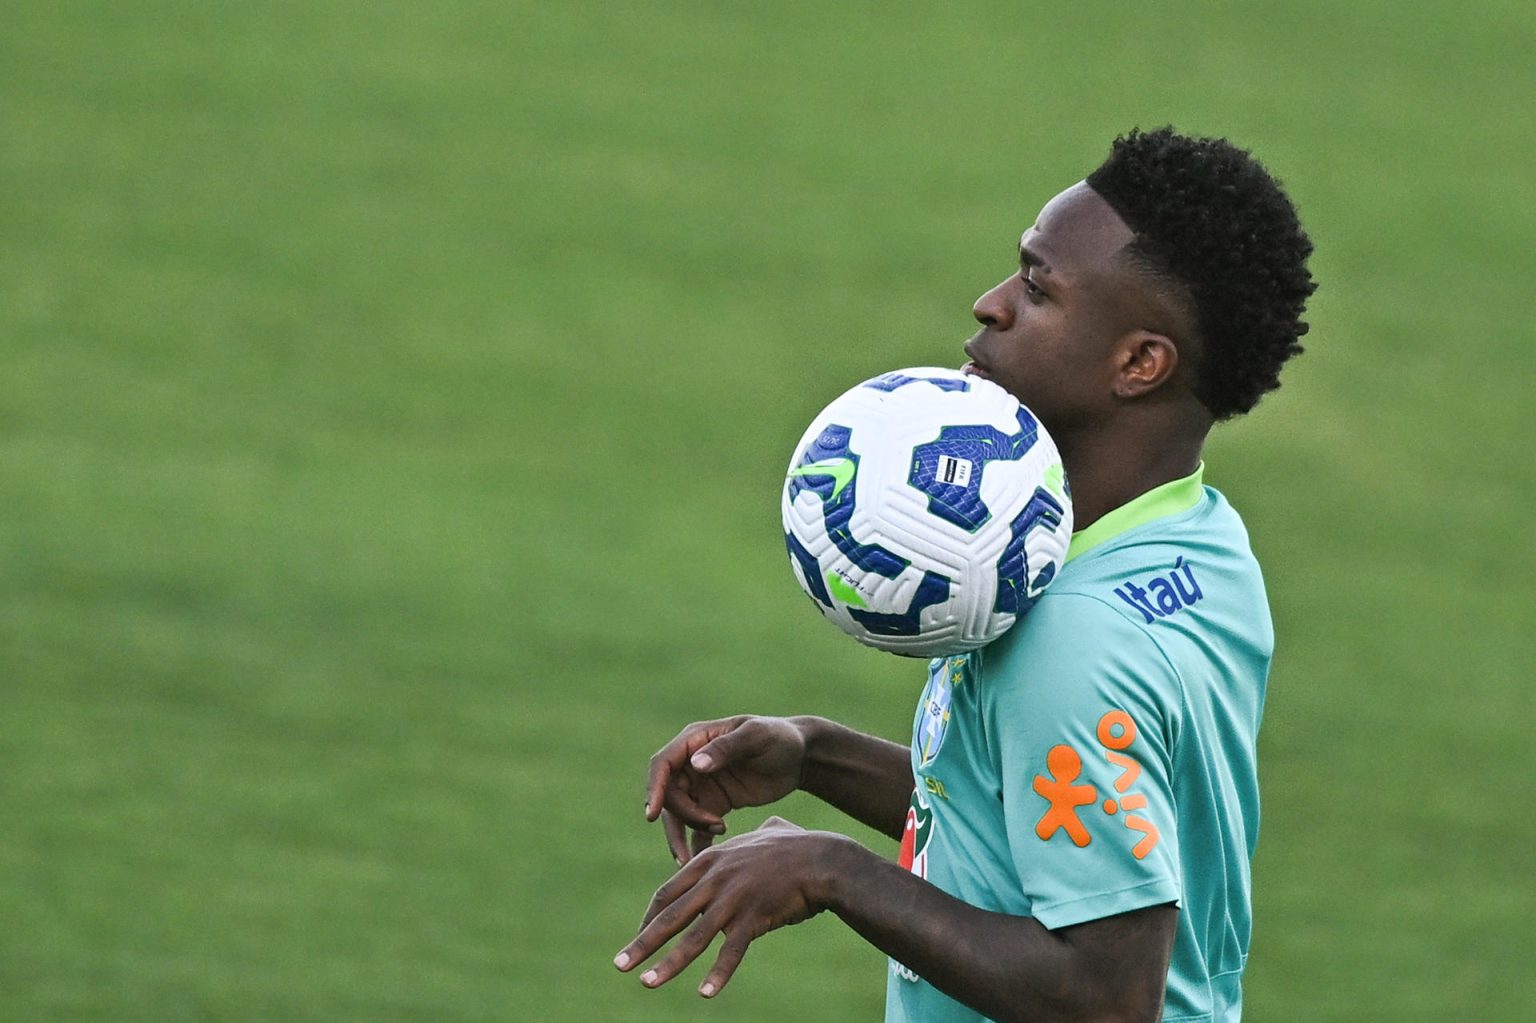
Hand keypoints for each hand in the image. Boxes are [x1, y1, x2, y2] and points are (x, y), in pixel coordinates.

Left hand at [613, 816, 847, 998]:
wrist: (824, 859)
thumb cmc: (799, 847)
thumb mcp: (769, 833)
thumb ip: (756, 836)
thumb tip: (766, 830)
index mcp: (711, 861)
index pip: (668, 893)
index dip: (650, 917)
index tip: (639, 934)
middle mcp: (714, 880)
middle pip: (669, 916)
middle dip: (642, 942)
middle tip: (619, 964)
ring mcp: (732, 899)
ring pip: (692, 938)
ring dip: (667, 964)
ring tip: (646, 983)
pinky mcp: (753, 917)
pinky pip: (731, 951)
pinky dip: (718, 974)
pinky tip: (705, 993)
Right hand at [644, 716, 809, 863]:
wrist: (801, 757)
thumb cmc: (779, 737)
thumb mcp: (756, 737)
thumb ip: (726, 748)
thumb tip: (695, 766)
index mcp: (695, 740)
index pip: (663, 765)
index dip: (654, 788)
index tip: (652, 814)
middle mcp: (691, 764)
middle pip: (669, 796)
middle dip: (683, 817)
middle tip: (715, 829)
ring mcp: (701, 786)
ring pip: (678, 816)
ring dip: (684, 837)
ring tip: (699, 858)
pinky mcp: (713, 805)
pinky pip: (695, 829)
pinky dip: (696, 846)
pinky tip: (707, 862)